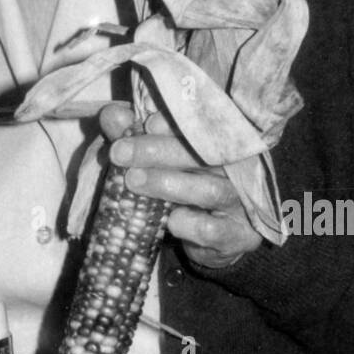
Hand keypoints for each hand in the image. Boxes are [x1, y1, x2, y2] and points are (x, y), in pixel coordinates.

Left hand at [99, 103, 260, 269]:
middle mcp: (238, 168)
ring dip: (168, 184)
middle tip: (120, 152)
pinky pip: (214, 229)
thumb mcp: (159, 160)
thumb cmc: (185, 188)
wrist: (216, 238)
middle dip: (158, 151)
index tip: (147, 123)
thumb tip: (112, 115)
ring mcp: (241, 202)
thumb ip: (137, 137)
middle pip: (203, 154)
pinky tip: (170, 221)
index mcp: (223, 141)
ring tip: (133, 181)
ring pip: (209, 189)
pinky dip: (189, 224)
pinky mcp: (239, 236)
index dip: (175, 123)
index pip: (203, 125)